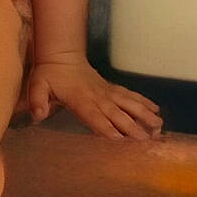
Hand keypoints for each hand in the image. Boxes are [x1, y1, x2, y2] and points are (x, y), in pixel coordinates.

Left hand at [23, 54, 162, 139]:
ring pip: (129, 104)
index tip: (120, 140)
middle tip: (149, 140)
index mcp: (80, 100)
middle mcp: (98, 97)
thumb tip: (37, 115)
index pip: (95, 117)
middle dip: (133, 128)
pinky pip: (130, 95)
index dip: (107, 129)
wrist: (61, 56)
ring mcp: (107, 92)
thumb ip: (37, 100)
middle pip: (118, 114)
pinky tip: (156, 110)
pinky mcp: (111, 88)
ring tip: (160, 126)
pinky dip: (144, 102)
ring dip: (145, 115)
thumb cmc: (48, 75)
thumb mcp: (36, 86)